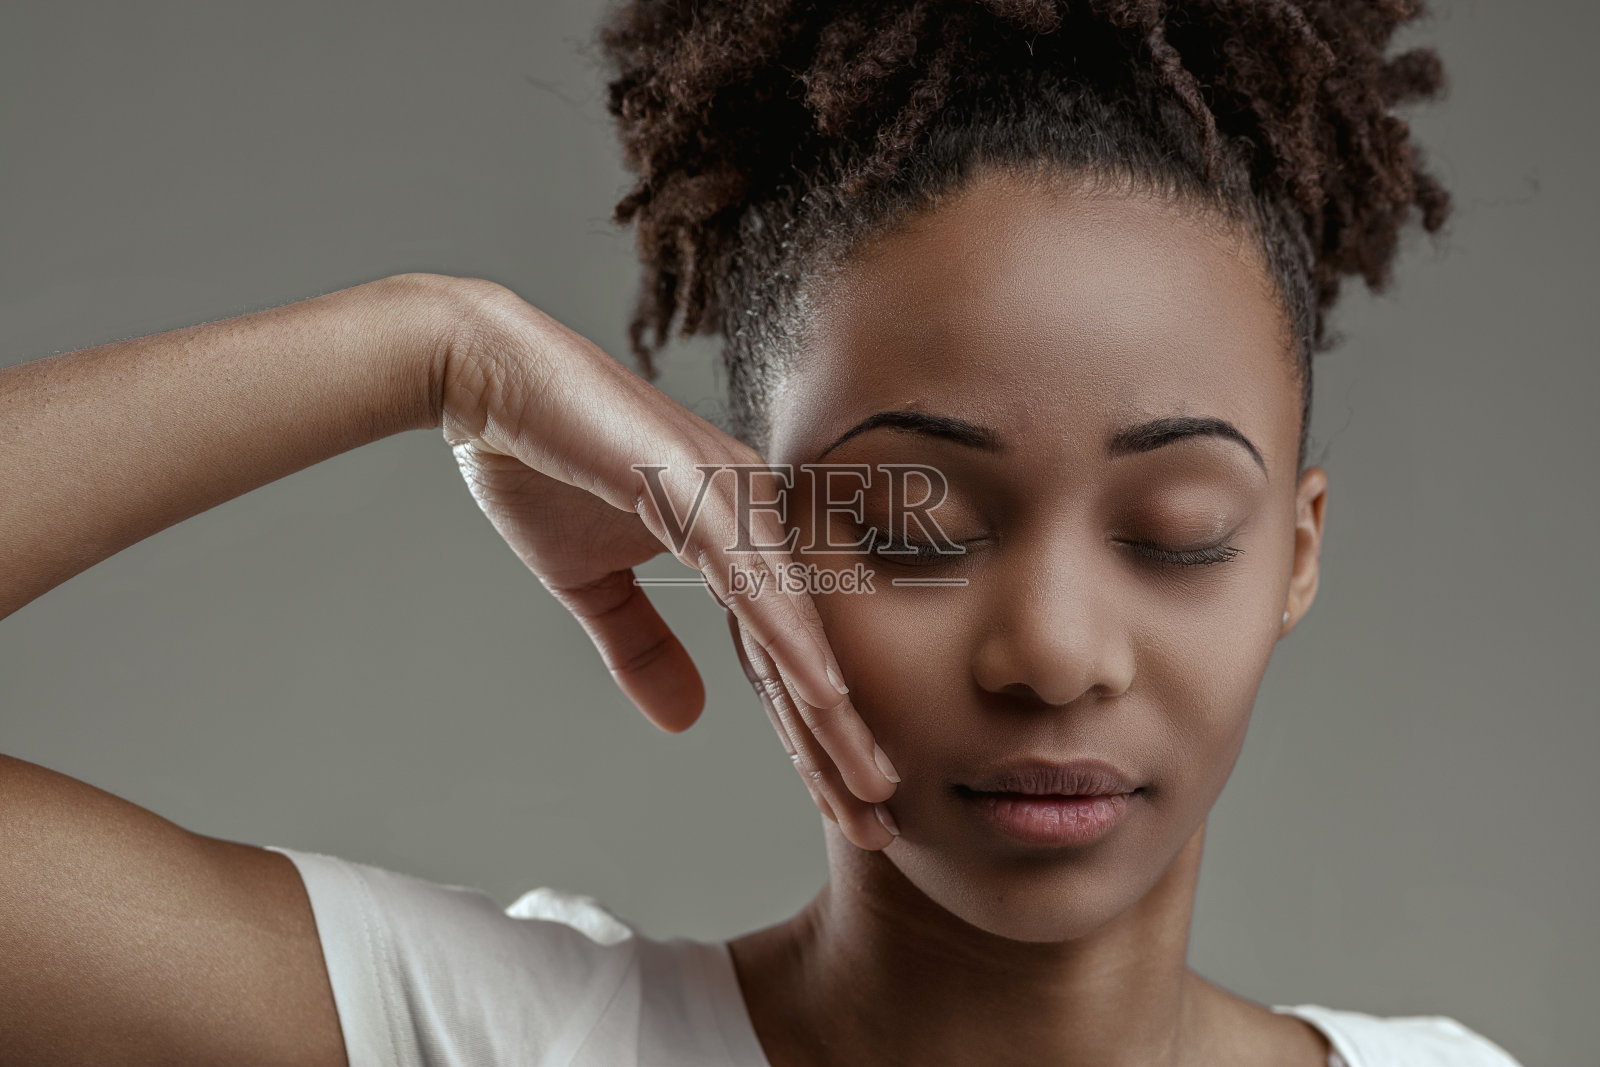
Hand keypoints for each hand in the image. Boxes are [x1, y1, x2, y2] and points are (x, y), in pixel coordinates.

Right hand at [436, 280, 899, 848]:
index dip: (810, 735)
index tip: (841, 800)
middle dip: (840, 741)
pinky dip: (790, 637)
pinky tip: (824, 694)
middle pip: (805, 647)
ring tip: (867, 781)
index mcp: (735, 536)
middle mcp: (752, 514)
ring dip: (831, 709)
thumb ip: (642, 646)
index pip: (782, 654)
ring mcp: (731, 494)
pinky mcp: (695, 483)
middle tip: (878, 817)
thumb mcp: (589, 584)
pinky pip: (753, 575)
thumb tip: (686, 720)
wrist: (484, 384)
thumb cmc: (537, 466)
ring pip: (793, 622)